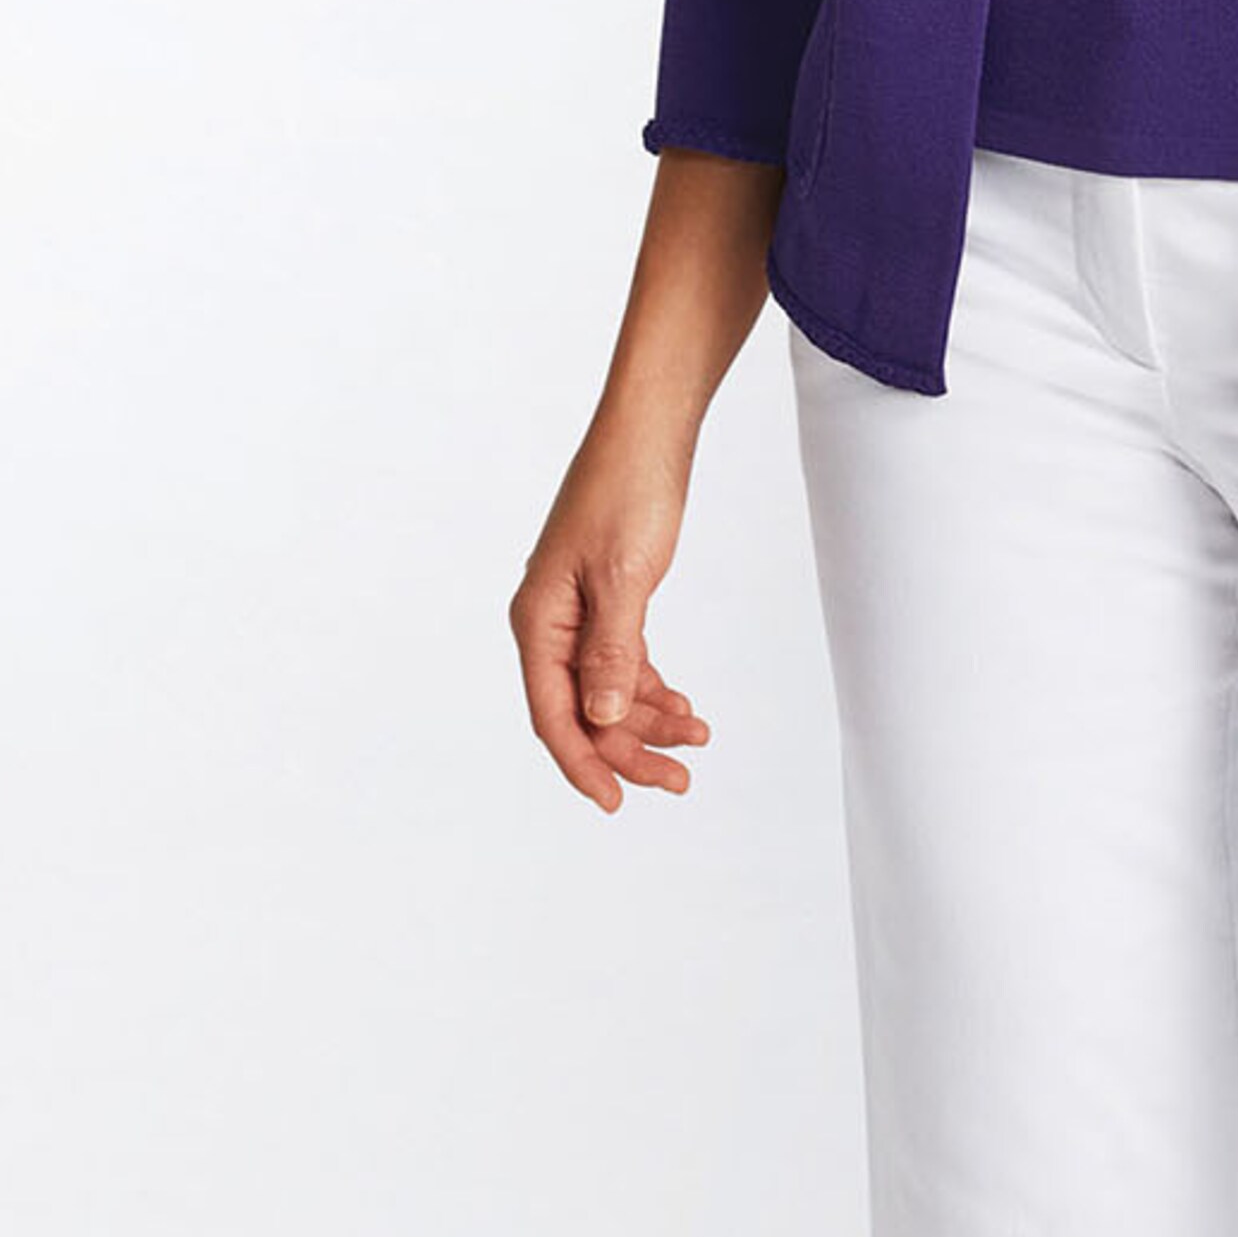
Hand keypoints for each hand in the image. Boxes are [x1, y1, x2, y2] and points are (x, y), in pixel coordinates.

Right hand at [512, 429, 712, 808]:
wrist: (649, 432)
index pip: (555, 714)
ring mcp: (578, 612)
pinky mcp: (607, 599)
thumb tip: (600, 717)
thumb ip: (611, 652)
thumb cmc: (629, 491)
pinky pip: (622, 662)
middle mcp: (551, 622)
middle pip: (583, 711)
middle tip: (682, 780)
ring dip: (647, 720)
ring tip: (698, 739)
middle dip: (629, 749)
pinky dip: (650, 688)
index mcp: (539, 620)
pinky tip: (683, 708)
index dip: (584, 764)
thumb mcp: (624, 579)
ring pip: (606, 690)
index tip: (617, 803)